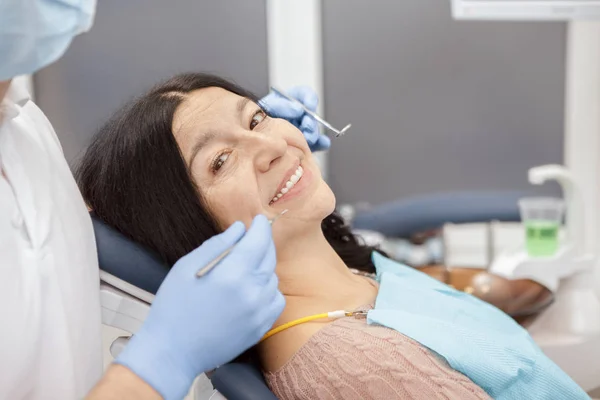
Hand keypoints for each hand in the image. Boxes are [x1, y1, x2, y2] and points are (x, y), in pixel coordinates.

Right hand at [115, 215, 284, 399]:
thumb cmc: (173, 308)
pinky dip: (268, 290)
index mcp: (232, 274)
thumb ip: (217, 244)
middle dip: (263, 243)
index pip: (258, 241)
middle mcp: (251, 293)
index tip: (260, 220)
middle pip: (269, 257)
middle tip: (253, 237)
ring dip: (263, 266)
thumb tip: (239, 229)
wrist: (172, 352)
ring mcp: (259, 313)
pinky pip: (275, 300)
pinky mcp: (260, 328)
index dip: (261, 227)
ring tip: (244, 267)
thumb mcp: (186, 267)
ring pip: (273, 278)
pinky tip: (251, 289)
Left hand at [260, 86, 330, 151]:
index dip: (309, 99)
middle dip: (311, 120)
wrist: (251, 137)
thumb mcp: (266, 107)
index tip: (309, 106)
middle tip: (306, 126)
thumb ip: (281, 106)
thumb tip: (298, 109)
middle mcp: (298, 115)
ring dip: (314, 132)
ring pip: (314, 129)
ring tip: (309, 138)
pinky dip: (321, 143)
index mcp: (289, 101)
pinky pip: (317, 143)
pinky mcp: (303, 143)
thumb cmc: (255, 119)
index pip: (304, 95)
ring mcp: (301, 129)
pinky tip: (323, 144)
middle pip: (311, 114)